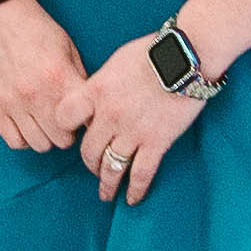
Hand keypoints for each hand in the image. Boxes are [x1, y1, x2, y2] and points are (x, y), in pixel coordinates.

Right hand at [0, 0, 91, 155]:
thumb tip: (91, 107)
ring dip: (47, 136)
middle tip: (66, 119)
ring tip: (46, 121)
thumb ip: (80, 79)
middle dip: (69, 132)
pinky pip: (14, 141)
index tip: (86, 115)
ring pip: (40, 144)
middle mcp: (37, 95)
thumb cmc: (37, 29)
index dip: (89, 120)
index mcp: (60, 78)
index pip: (85, 121)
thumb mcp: (69, 48)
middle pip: (63, 140)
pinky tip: (28, 123)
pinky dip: (24, 138)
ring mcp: (14, 103)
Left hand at [70, 35, 204, 207]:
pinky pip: (141, 174)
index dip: (65, 128)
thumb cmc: (152, 51)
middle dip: (89, 163)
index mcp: (95, 91)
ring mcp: (133, 131)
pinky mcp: (157, 142)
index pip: (64, 117)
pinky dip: (135, 190)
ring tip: (106, 194)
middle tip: (94, 169)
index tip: (72, 135)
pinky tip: (132, 199)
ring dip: (107, 184)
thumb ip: (100, 85)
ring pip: (112, 167)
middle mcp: (109, 115)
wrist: (186, 56)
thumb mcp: (115, 62)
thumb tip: (94, 101)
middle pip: (88, 150)